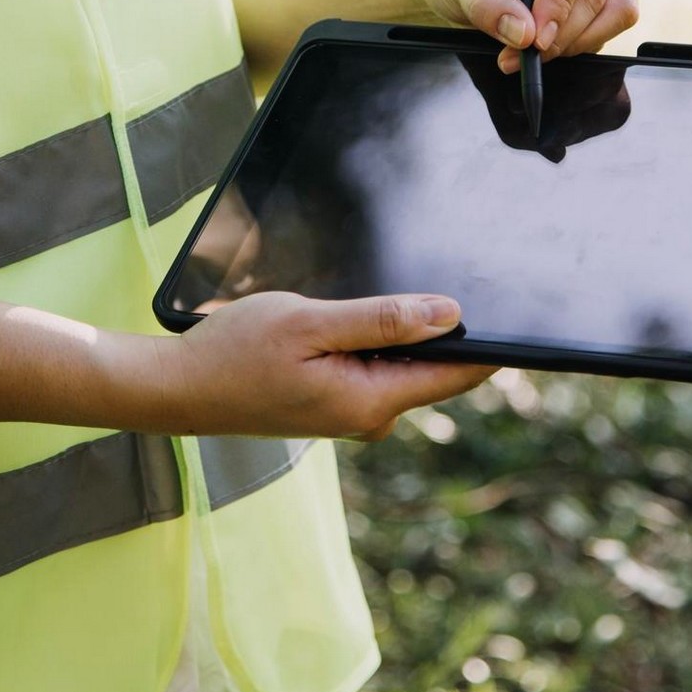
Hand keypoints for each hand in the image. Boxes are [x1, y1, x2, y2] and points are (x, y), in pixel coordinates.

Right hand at [153, 291, 491, 441]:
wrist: (177, 388)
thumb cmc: (233, 353)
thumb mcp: (310, 323)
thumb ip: (382, 320)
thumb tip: (449, 315)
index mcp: (372, 401)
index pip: (458, 374)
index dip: (489, 342)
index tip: (515, 307)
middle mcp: (370, 416)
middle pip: (433, 367)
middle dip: (438, 327)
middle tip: (436, 275)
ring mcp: (352, 413)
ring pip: (400, 364)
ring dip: (397, 331)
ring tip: (368, 297)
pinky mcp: (333, 403)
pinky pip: (373, 367)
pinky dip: (370, 340)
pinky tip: (344, 318)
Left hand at [414, 0, 640, 73]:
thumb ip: (487, 6)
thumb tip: (524, 35)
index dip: (560, 0)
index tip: (535, 40)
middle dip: (563, 32)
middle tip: (523, 58)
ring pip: (617, 5)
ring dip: (578, 41)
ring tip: (530, 54)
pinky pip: (619, 16)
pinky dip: (586, 40)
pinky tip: (549, 43)